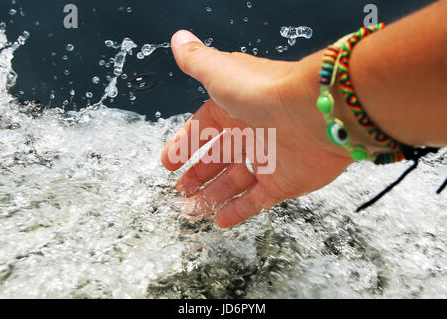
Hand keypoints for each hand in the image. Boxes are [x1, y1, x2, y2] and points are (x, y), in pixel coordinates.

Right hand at [161, 30, 354, 227]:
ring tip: (192, 210)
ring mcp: (266, 159)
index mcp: (232, 109)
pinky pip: (256, 200)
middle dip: (197, 174)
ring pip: (234, 182)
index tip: (168, 162)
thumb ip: (197, 61)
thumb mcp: (220, 74)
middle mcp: (249, 134)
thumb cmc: (264, 92)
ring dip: (213, 195)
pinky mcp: (282, 182)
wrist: (314, 114)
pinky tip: (221, 219)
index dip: (183, 145)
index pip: (202, 130)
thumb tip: (178, 39)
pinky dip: (239, 210)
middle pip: (217, 158)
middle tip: (180, 190)